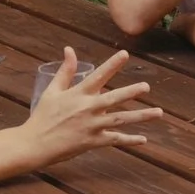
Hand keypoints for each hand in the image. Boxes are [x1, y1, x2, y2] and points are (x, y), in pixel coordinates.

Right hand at [21, 48, 162, 162]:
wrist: (35, 143)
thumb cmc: (43, 115)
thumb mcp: (52, 91)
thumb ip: (66, 71)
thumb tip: (70, 49)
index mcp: (78, 94)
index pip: (98, 76)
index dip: (112, 65)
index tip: (125, 54)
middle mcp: (88, 109)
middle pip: (114, 98)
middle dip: (131, 92)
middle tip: (147, 86)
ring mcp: (92, 126)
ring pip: (121, 120)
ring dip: (141, 116)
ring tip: (159, 113)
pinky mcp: (93, 141)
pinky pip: (115, 140)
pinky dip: (130, 140)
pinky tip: (144, 139)